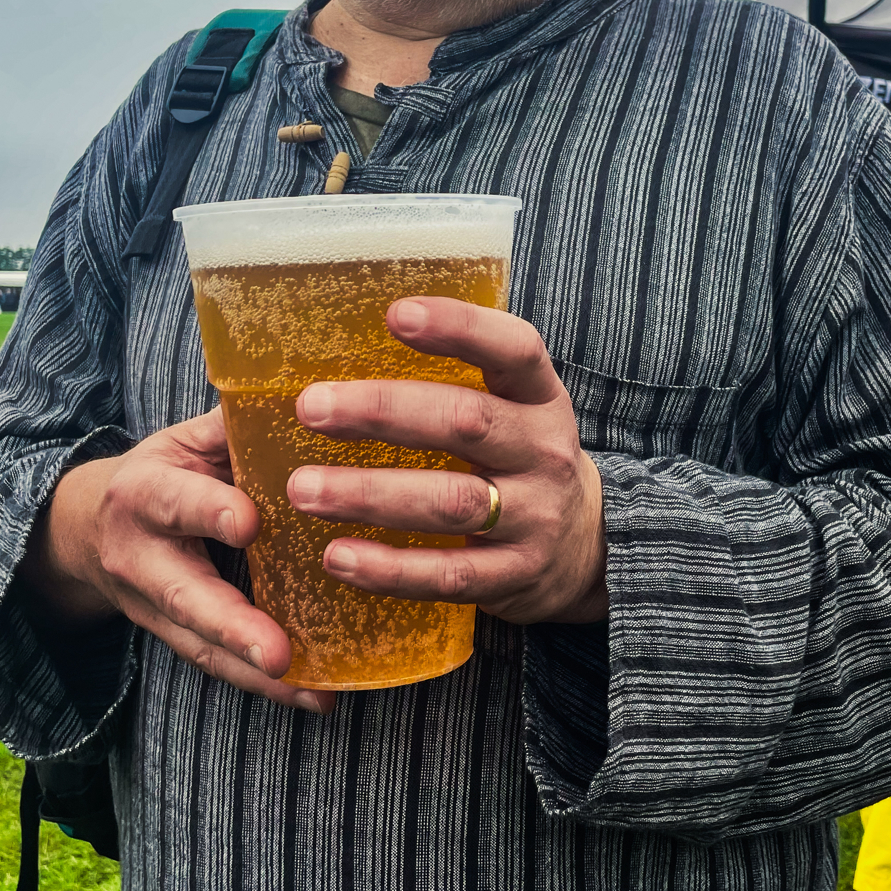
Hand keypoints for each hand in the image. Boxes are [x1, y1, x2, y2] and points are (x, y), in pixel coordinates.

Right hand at [22, 409, 333, 712]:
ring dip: (257, 675)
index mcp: (145, 493)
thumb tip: (303, 400)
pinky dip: (265, 688)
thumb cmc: (162, 474)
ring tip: (313, 693)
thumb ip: (233, 428)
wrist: (85, 530)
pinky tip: (317, 697)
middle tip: (279, 653)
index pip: (177, 502)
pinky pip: (217, 666)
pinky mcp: (173, 637)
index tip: (252, 522)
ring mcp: (153, 606)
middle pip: (184, 596)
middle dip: (233, 625)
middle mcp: (141, 556)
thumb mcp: (183, 439)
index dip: (210, 512)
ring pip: (201, 646)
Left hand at [287, 298, 606, 625]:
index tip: (396, 314)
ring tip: (303, 489)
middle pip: (466, 422)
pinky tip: (338, 556)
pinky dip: (389, 569)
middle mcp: (544, 452)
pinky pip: (448, 574)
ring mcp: (535, 517)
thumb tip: (340, 354)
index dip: (460, 328)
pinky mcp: (515, 575)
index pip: (514, 349)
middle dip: (383, 413)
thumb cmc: (519, 459)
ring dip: (370, 494)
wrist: (587, 546)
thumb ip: (453, 383)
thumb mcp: (513, 410)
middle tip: (312, 408)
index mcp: (540, 397)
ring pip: (450, 501)